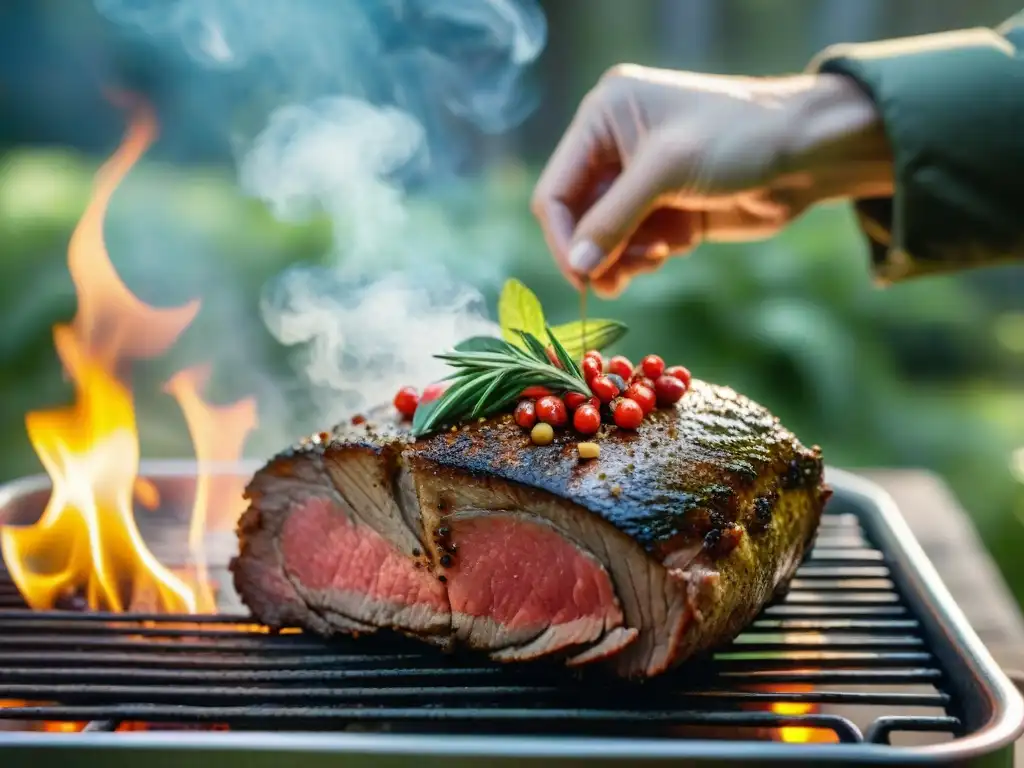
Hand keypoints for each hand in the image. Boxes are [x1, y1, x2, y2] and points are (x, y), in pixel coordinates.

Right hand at [531, 65, 892, 296]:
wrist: (809, 152)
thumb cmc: (737, 139)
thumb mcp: (665, 172)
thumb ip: (613, 221)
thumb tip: (577, 269)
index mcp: (603, 118)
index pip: (556, 189)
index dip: (562, 237)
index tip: (580, 276)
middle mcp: (615, 147)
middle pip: (577, 219)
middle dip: (596, 252)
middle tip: (611, 284)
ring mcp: (641, 181)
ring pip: (604, 239)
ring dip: (622, 260)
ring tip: (655, 261)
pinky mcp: (667, 210)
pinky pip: (635, 246)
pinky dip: (645, 258)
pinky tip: (672, 251)